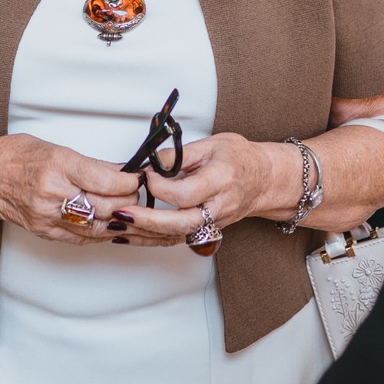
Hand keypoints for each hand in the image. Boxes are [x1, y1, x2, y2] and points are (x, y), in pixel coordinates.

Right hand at [0, 134, 143, 244]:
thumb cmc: (14, 156)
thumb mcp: (54, 147)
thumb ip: (90, 163)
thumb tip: (121, 170)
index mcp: (56, 164)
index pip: (104, 179)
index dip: (128, 181)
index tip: (139, 177)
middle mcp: (52, 192)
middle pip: (104, 206)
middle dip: (127, 201)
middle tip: (137, 192)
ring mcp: (47, 216)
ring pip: (96, 226)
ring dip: (118, 220)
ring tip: (129, 210)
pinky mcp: (45, 231)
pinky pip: (82, 238)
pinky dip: (101, 232)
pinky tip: (111, 225)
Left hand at [126, 133, 293, 243]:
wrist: (264, 180)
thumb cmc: (240, 158)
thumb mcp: (211, 144)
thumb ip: (180, 155)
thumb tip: (150, 162)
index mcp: (222, 179)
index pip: (188, 192)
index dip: (161, 186)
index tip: (145, 175)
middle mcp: (219, 206)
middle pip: (182, 222)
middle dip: (149, 221)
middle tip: (122, 213)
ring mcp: (214, 222)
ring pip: (178, 236)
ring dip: (146, 234)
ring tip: (119, 225)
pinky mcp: (206, 230)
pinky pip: (178, 238)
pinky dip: (153, 238)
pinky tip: (132, 234)